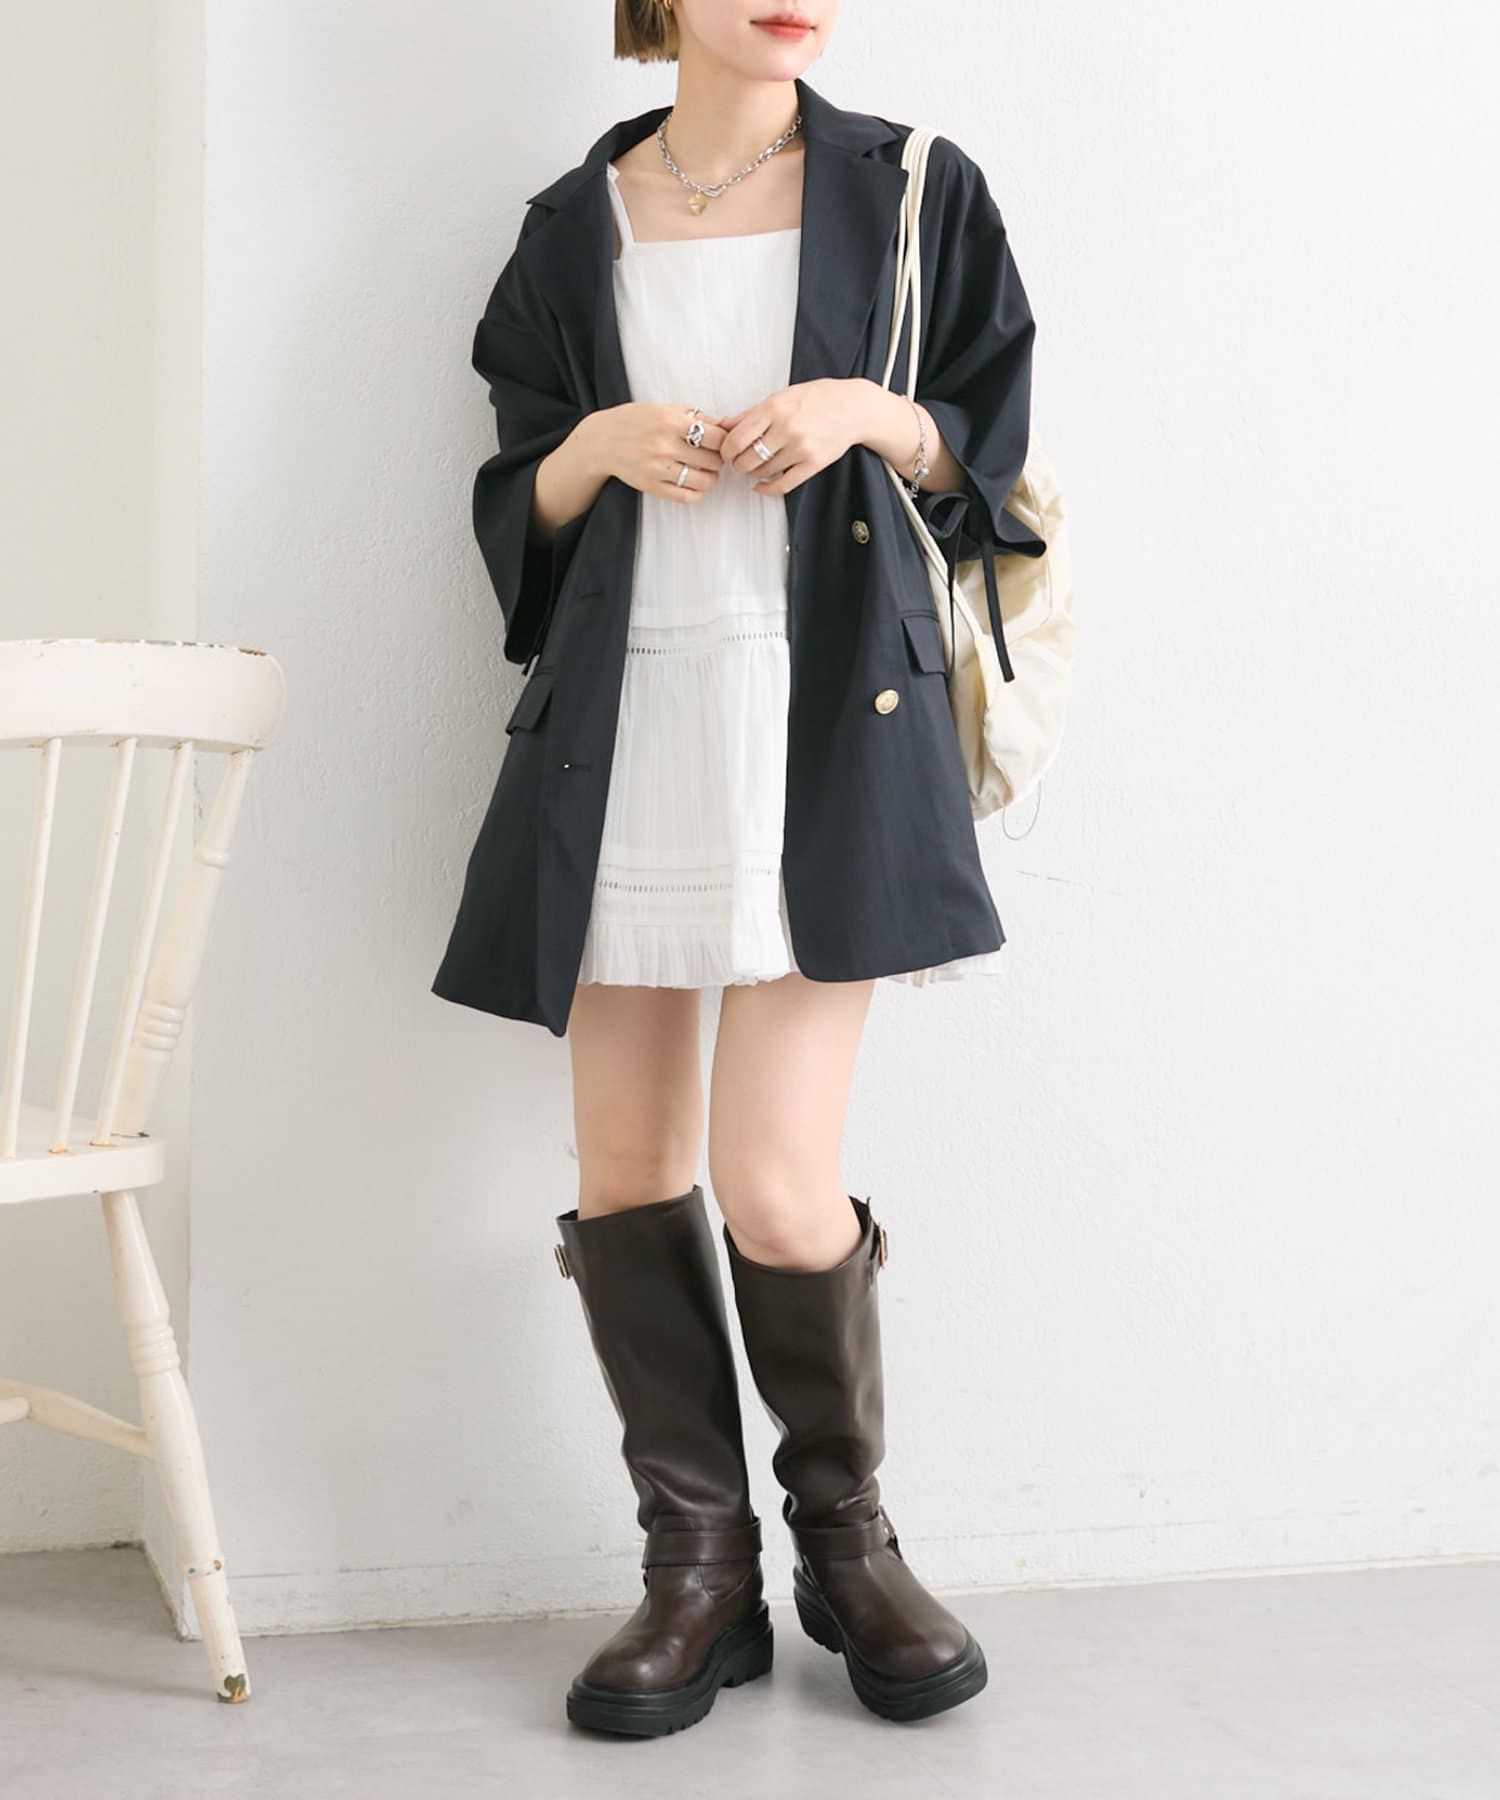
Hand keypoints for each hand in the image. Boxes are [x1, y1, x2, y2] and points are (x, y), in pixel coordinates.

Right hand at [589, 401, 731, 503]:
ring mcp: (657, 468)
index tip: (722, 443)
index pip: (716, 436)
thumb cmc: (637, 421)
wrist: (601, 440)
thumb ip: (697, 416)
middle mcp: (664, 445)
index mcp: (670, 421)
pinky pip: (687, 496)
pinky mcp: (651, 486)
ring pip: (704, 481)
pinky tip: (694, 483)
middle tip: (714, 457)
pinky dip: (697, 492)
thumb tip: (728, 425)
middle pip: (713, 460)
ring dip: (711, 477)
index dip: (725, 441)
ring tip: (705, 470)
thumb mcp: (666, 408)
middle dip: (719, 459)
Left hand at [717, 379, 872, 495]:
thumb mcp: (780, 397)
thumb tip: (722, 425)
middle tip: (740, 461)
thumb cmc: (816, 399)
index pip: (736, 439)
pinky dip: (767, 488)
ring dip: (754, 473)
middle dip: (739, 463)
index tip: (727, 452)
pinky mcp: (813, 464)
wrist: (853, 407)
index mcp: (774, 408)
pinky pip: (782, 484)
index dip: (726, 450)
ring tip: (756, 465)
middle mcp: (786, 428)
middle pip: (746, 460)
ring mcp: (801, 448)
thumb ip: (750, 414)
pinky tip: (761, 485)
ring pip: (763, 472)